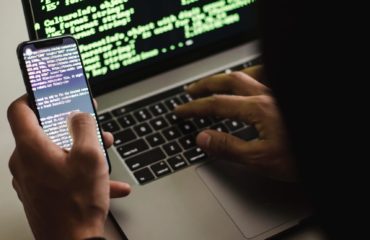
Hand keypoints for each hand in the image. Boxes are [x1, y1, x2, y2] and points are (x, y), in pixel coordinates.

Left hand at [7, 95, 130, 239]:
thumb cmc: (77, 205)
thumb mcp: (90, 157)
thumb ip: (84, 127)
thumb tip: (79, 115)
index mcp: (32, 148)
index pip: (19, 110)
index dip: (34, 96)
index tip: (47, 92)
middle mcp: (25, 163)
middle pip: (45, 132)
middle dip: (72, 128)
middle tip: (92, 128)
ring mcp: (30, 179)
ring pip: (55, 153)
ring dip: (80, 150)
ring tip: (103, 155)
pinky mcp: (39, 192)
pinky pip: (60, 173)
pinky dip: (80, 172)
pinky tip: (105, 181)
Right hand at [175, 66, 296, 180]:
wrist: (331, 154)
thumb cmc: (302, 157)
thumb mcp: (261, 159)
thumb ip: (229, 148)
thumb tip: (203, 138)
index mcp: (259, 109)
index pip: (217, 104)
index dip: (195, 107)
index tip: (181, 110)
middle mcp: (268, 95)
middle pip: (229, 81)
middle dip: (206, 85)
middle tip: (191, 91)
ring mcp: (278, 93)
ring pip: (247, 75)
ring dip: (226, 78)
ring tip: (214, 83)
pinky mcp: (284, 98)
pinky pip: (264, 77)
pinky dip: (250, 77)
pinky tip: (248, 82)